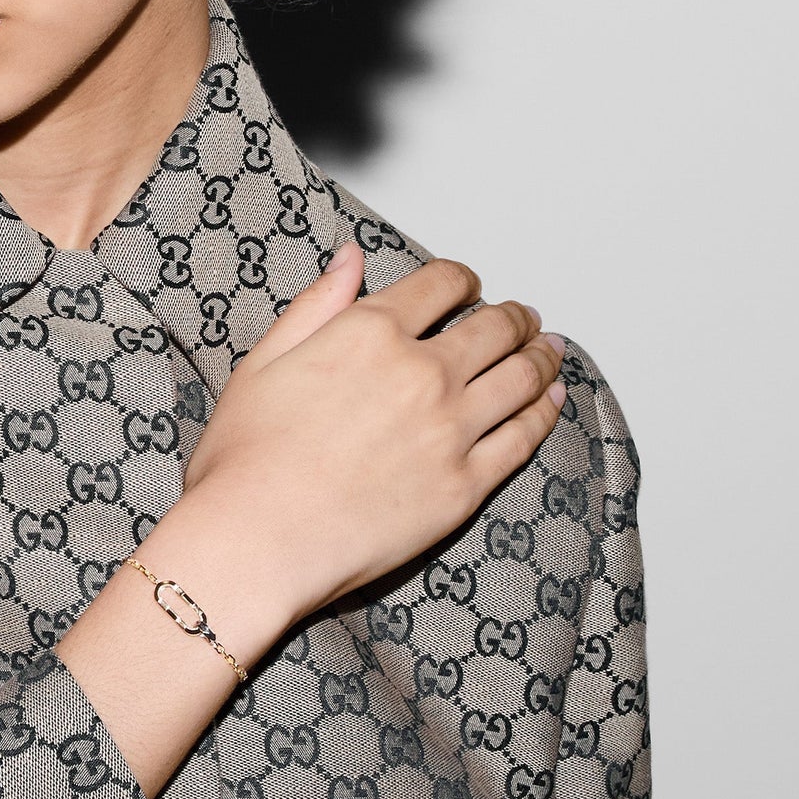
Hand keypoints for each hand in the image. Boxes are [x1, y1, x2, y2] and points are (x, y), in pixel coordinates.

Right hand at [153, 241, 565, 652]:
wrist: (257, 541)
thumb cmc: (246, 460)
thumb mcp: (263, 363)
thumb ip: (316, 305)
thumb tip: (351, 258)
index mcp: (371, 331)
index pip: (441, 285)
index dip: (463, 280)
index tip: (470, 287)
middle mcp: (422, 372)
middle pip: (494, 328)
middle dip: (514, 317)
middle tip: (524, 319)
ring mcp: (450, 430)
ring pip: (520, 378)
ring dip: (541, 357)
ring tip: (549, 352)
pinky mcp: (465, 485)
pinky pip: (522, 439)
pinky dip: (544, 413)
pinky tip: (553, 402)